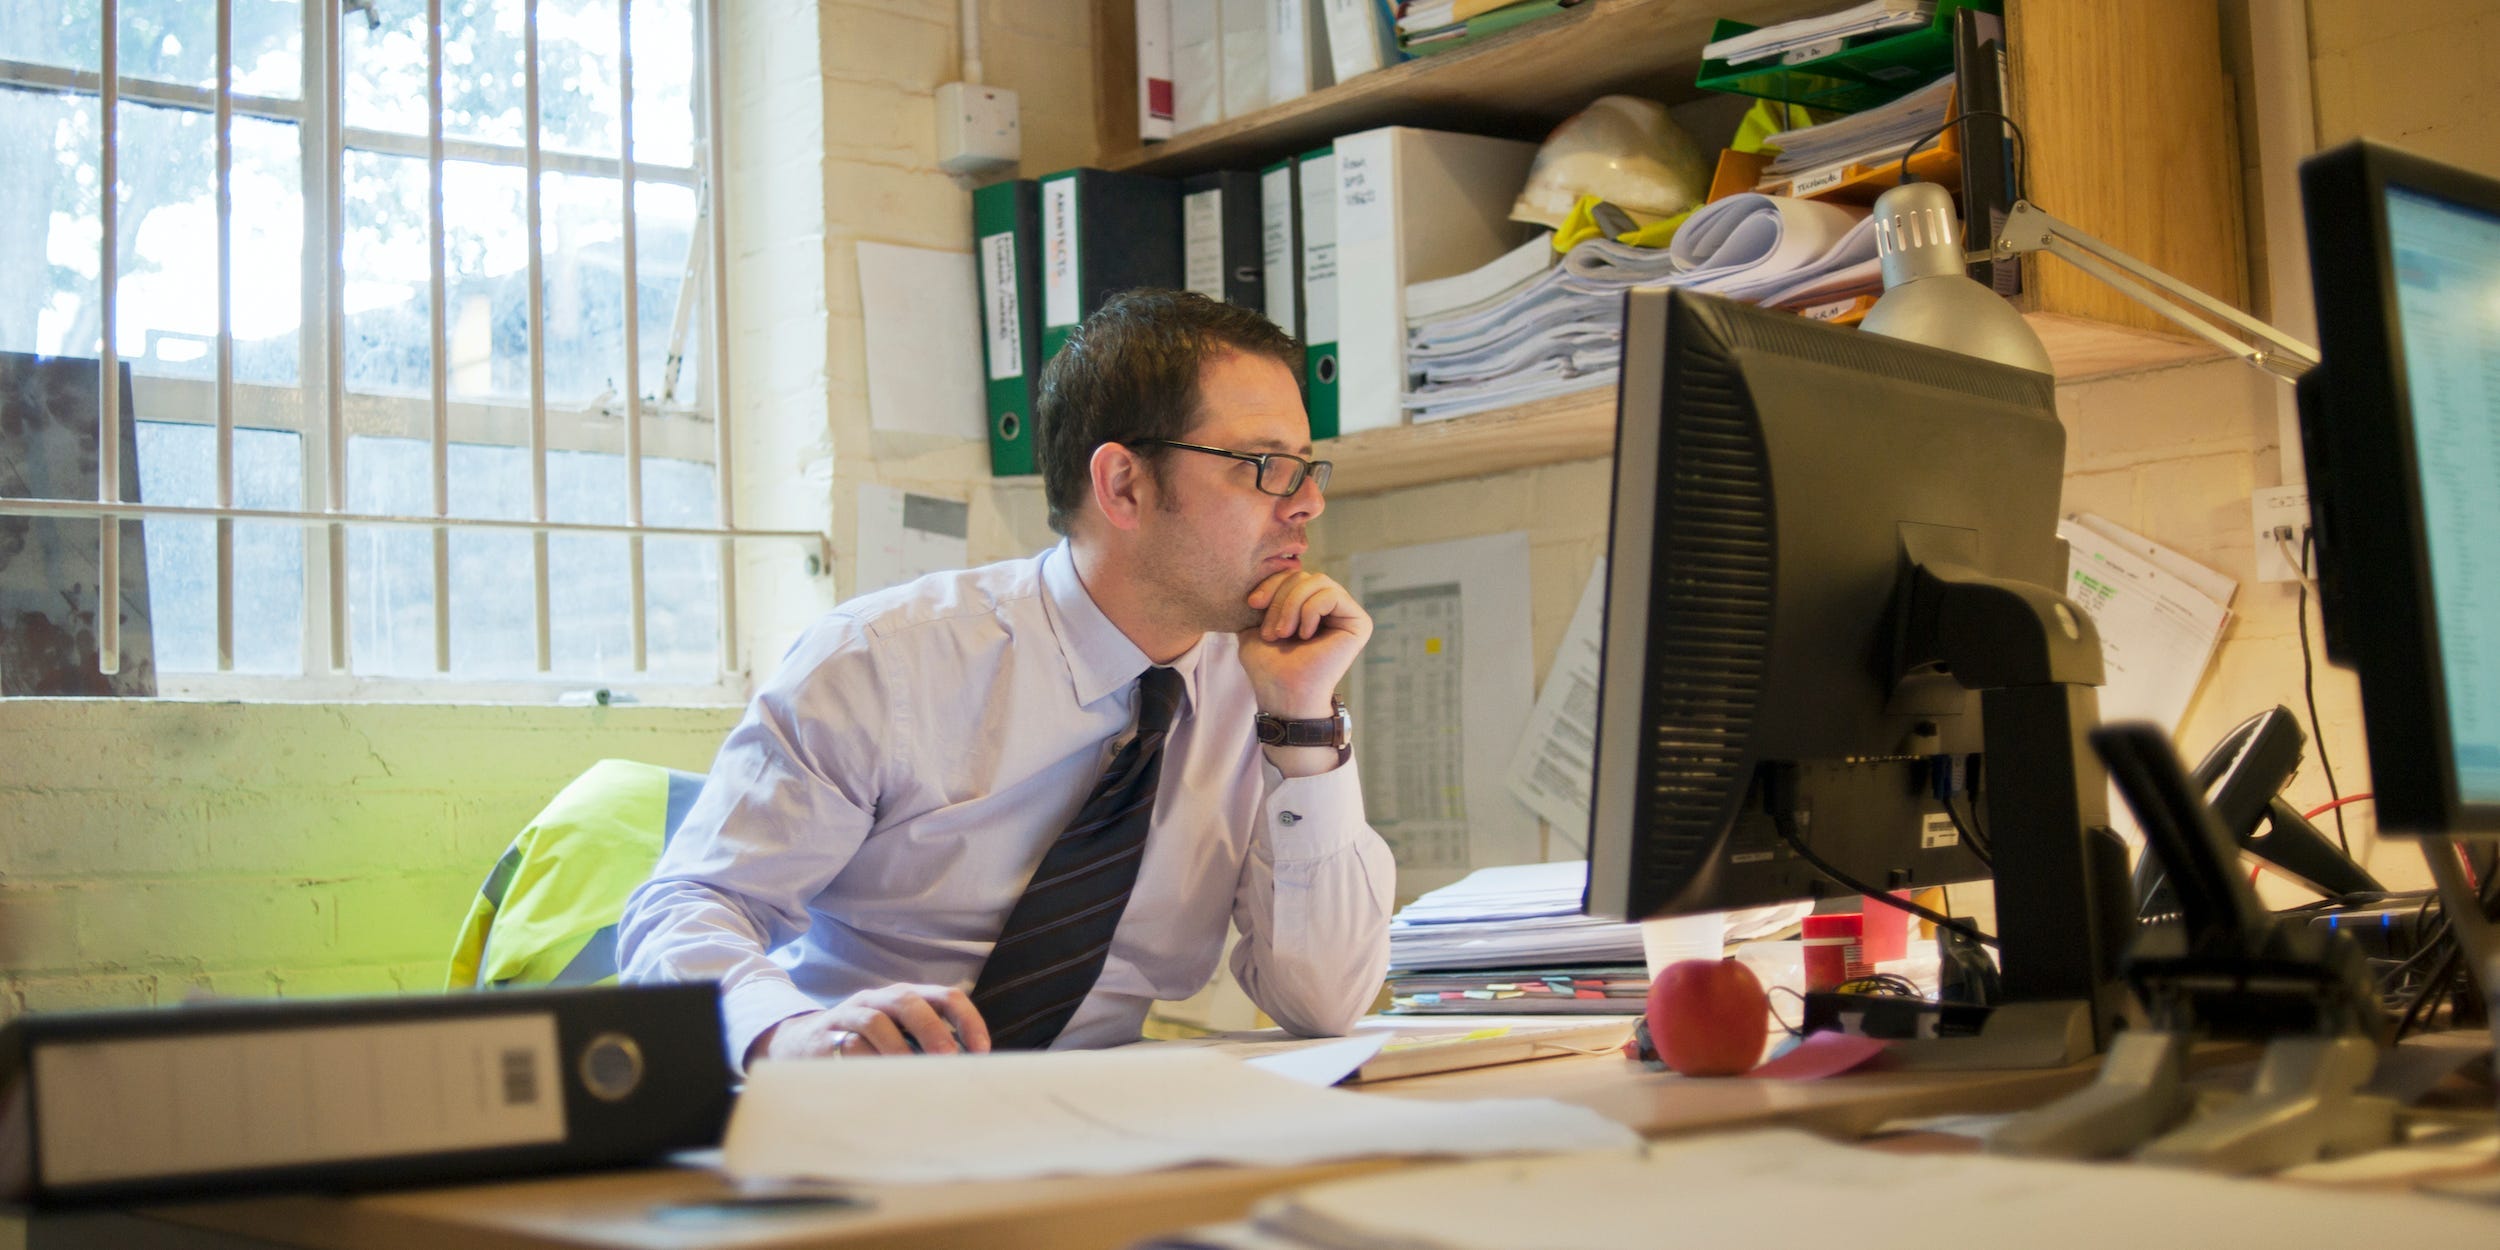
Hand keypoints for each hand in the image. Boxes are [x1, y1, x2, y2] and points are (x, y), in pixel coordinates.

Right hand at [747, 984, 990, 1066]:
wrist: (798, 1044)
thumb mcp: (898, 1038)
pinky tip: (882, 1084)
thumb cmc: (864, 1046)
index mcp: (906, 998)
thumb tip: (971, 1075)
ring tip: (914, 1075)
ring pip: (875, 1022)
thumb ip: (928, 1049)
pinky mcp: (826, 1037)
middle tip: (949, 1060)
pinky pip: (846, 1047)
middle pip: (909, 1002)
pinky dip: (867, 1064)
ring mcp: (849, 1015)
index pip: (946, 996)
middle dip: (932, 1030)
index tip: (982, 1052)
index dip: (967, 1020)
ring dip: (898, 1049)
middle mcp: (879, 1000)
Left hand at [1238, 569, 1371, 717]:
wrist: (1283, 694)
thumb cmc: (1268, 666)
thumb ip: (1264, 597)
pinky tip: (1305, 635)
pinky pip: (1331, 595)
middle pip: (1303, 575)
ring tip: (1284, 633)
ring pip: (1317, 581)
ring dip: (1292, 605)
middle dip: (1280, 599)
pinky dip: (1311, 611)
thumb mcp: (1256, 623)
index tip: (1252, 603)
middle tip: (1271, 631)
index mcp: (1308, 605)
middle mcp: (1330, 607)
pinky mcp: (1359, 622)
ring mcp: (1346, 613)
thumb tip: (1265, 569)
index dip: (1270, 583)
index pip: (1291, 575)